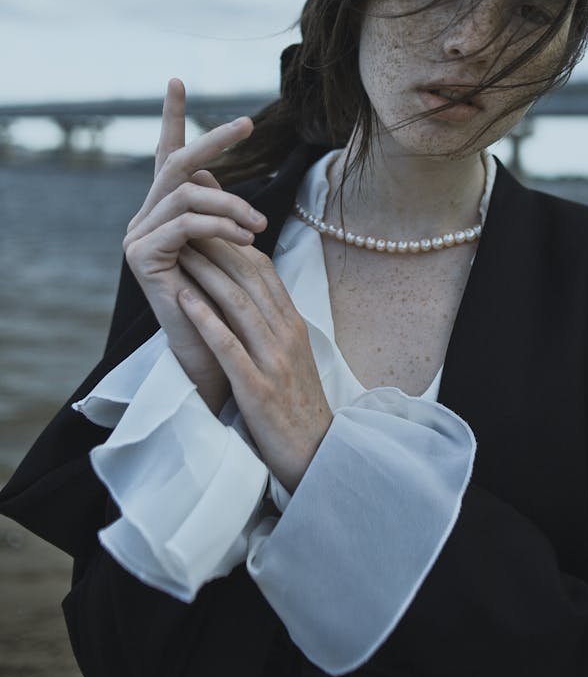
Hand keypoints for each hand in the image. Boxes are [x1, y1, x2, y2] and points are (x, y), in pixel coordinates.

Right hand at [123, 78, 266, 411]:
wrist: (215, 357)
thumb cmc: (227, 304)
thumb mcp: (227, 247)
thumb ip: (216, 209)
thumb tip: (211, 173)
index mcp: (166, 212)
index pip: (168, 156)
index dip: (172, 117)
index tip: (176, 79)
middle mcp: (146, 219)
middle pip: (177, 163)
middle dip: (213, 139)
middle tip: (248, 123)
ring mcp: (138, 238)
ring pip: (187, 194)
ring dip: (231, 205)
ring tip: (258, 226)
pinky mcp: (141, 258)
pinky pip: (184, 224)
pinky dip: (218, 225)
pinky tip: (245, 236)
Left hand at [176, 239, 332, 492]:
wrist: (319, 455)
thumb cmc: (298, 407)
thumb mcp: (293, 357)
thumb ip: (274, 325)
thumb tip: (248, 295)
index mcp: (294, 325)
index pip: (264, 271)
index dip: (235, 242)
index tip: (209, 222)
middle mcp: (287, 335)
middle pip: (250, 278)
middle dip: (217, 246)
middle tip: (188, 221)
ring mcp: (274, 360)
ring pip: (239, 303)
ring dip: (207, 272)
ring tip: (180, 248)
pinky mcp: (258, 388)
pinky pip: (228, 345)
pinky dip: (205, 317)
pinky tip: (182, 297)